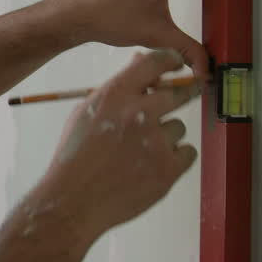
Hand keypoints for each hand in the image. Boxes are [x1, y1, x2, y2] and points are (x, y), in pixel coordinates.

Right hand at [43, 49, 199, 238]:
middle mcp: (137, 113)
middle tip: (176, 105)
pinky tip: (151, 166)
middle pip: (178, 94)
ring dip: (166, 137)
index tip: (178, 67)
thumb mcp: (86, 113)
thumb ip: (116, 88)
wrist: (73, 200)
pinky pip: (187, 153)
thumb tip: (139, 62)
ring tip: (141, 153)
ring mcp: (155, 142)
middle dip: (181, 96)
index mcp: (115, 96)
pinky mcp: (168, 169)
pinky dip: (174, 160)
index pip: (155, 62)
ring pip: (179, 127)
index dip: (170, 61)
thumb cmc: (76, 156)